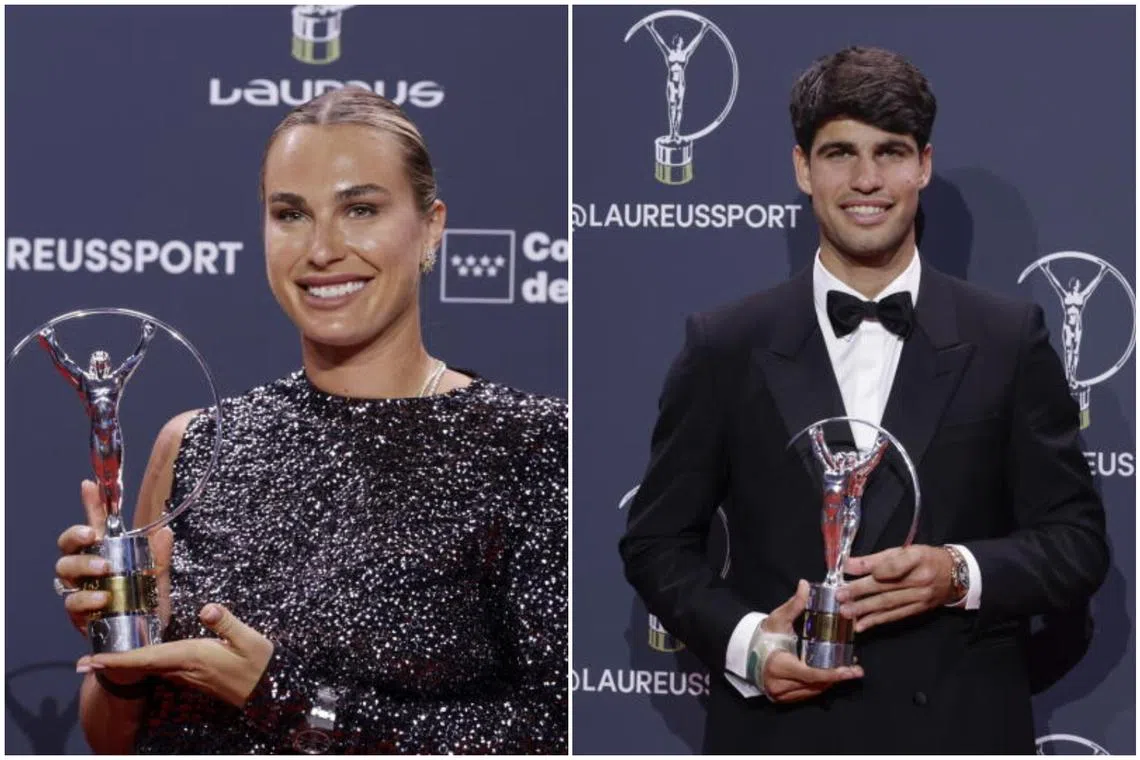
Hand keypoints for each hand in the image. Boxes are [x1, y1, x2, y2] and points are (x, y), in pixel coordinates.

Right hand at [56, 480, 173, 637]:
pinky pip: (72, 601)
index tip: (89, 485)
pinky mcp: (78, 613)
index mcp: (107, 554)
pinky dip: (86, 598)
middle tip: (92, 536)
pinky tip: (103, 598)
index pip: (94, 525)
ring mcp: (79, 590)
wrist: (144, 643)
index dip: (90, 504)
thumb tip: (165, 531)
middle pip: (68, 545)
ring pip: (64, 570)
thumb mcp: (159, 579)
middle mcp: (88, 569)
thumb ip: (160, 557)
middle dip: (76, 536)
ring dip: (82, 565)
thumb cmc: (147, 606)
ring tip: (104, 569)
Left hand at [78, 604, 273, 707]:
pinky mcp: (192, 675)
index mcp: (192, 656)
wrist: (267, 692)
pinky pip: (159, 668)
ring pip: (147, 668)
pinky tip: (137, 657)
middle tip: (82, 662)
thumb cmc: (259, 664)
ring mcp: (186, 674)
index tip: (91, 660)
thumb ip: (226, 623)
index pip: (147, 657)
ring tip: (101, 657)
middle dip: (112, 663)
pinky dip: (141, 663)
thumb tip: (207, 608)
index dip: (118, 659)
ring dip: (125, 664)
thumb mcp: (249, 640)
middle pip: (140, 665)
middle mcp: (183, 668)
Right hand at [759, 580, 862, 702]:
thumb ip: (795, 604)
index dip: (832, 674)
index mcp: (778, 665)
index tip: (850, 671)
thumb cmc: (764, 635)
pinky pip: (807, 694)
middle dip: (836, 677)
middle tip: (854, 669)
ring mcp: (780, 694)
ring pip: (813, 691)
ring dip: (830, 682)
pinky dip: (819, 685)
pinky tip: (830, 676)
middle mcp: (778, 684)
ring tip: (846, 670)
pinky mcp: (782, 698)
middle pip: (815, 684)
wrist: (746, 651)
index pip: (809, 674)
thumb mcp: (779, 618)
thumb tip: (805, 585)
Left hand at [838, 545, 954, 631]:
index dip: (873, 568)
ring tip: (845, 612)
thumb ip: (876, 558)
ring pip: (889, 604)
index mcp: (916, 558)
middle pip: (887, 586)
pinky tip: (861, 625)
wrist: (954, 575)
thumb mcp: (904, 551)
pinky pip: (895, 616)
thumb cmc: (924, 559)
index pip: (894, 564)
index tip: (849, 569)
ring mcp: (920, 597)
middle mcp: (920, 579)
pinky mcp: (919, 610)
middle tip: (840, 595)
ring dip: (865, 610)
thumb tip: (848, 564)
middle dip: (860, 591)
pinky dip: (876, 621)